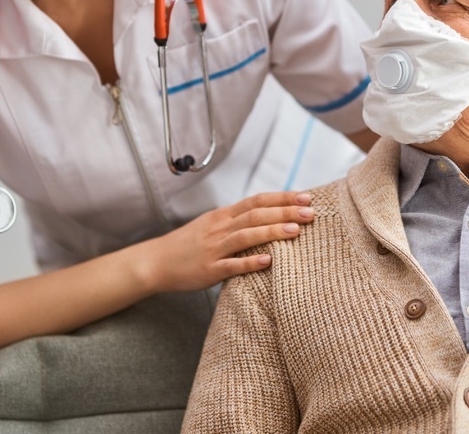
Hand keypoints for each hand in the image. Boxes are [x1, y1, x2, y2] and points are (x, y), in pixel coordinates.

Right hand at [143, 192, 315, 292]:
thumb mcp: (212, 225)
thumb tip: (268, 215)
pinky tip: (268, 261)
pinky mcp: (208, 270)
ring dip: (272, 231)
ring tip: (296, 231)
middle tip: (311, 213)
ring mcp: (214, 248)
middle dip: (285, 212)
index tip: (306, 197)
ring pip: (246, 236)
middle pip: (256, 215)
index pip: (257, 201)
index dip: (282, 198)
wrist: (157, 261)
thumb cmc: (189, 244)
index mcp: (223, 215)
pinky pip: (232, 266)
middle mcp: (219, 228)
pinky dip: (250, 262)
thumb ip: (237, 220)